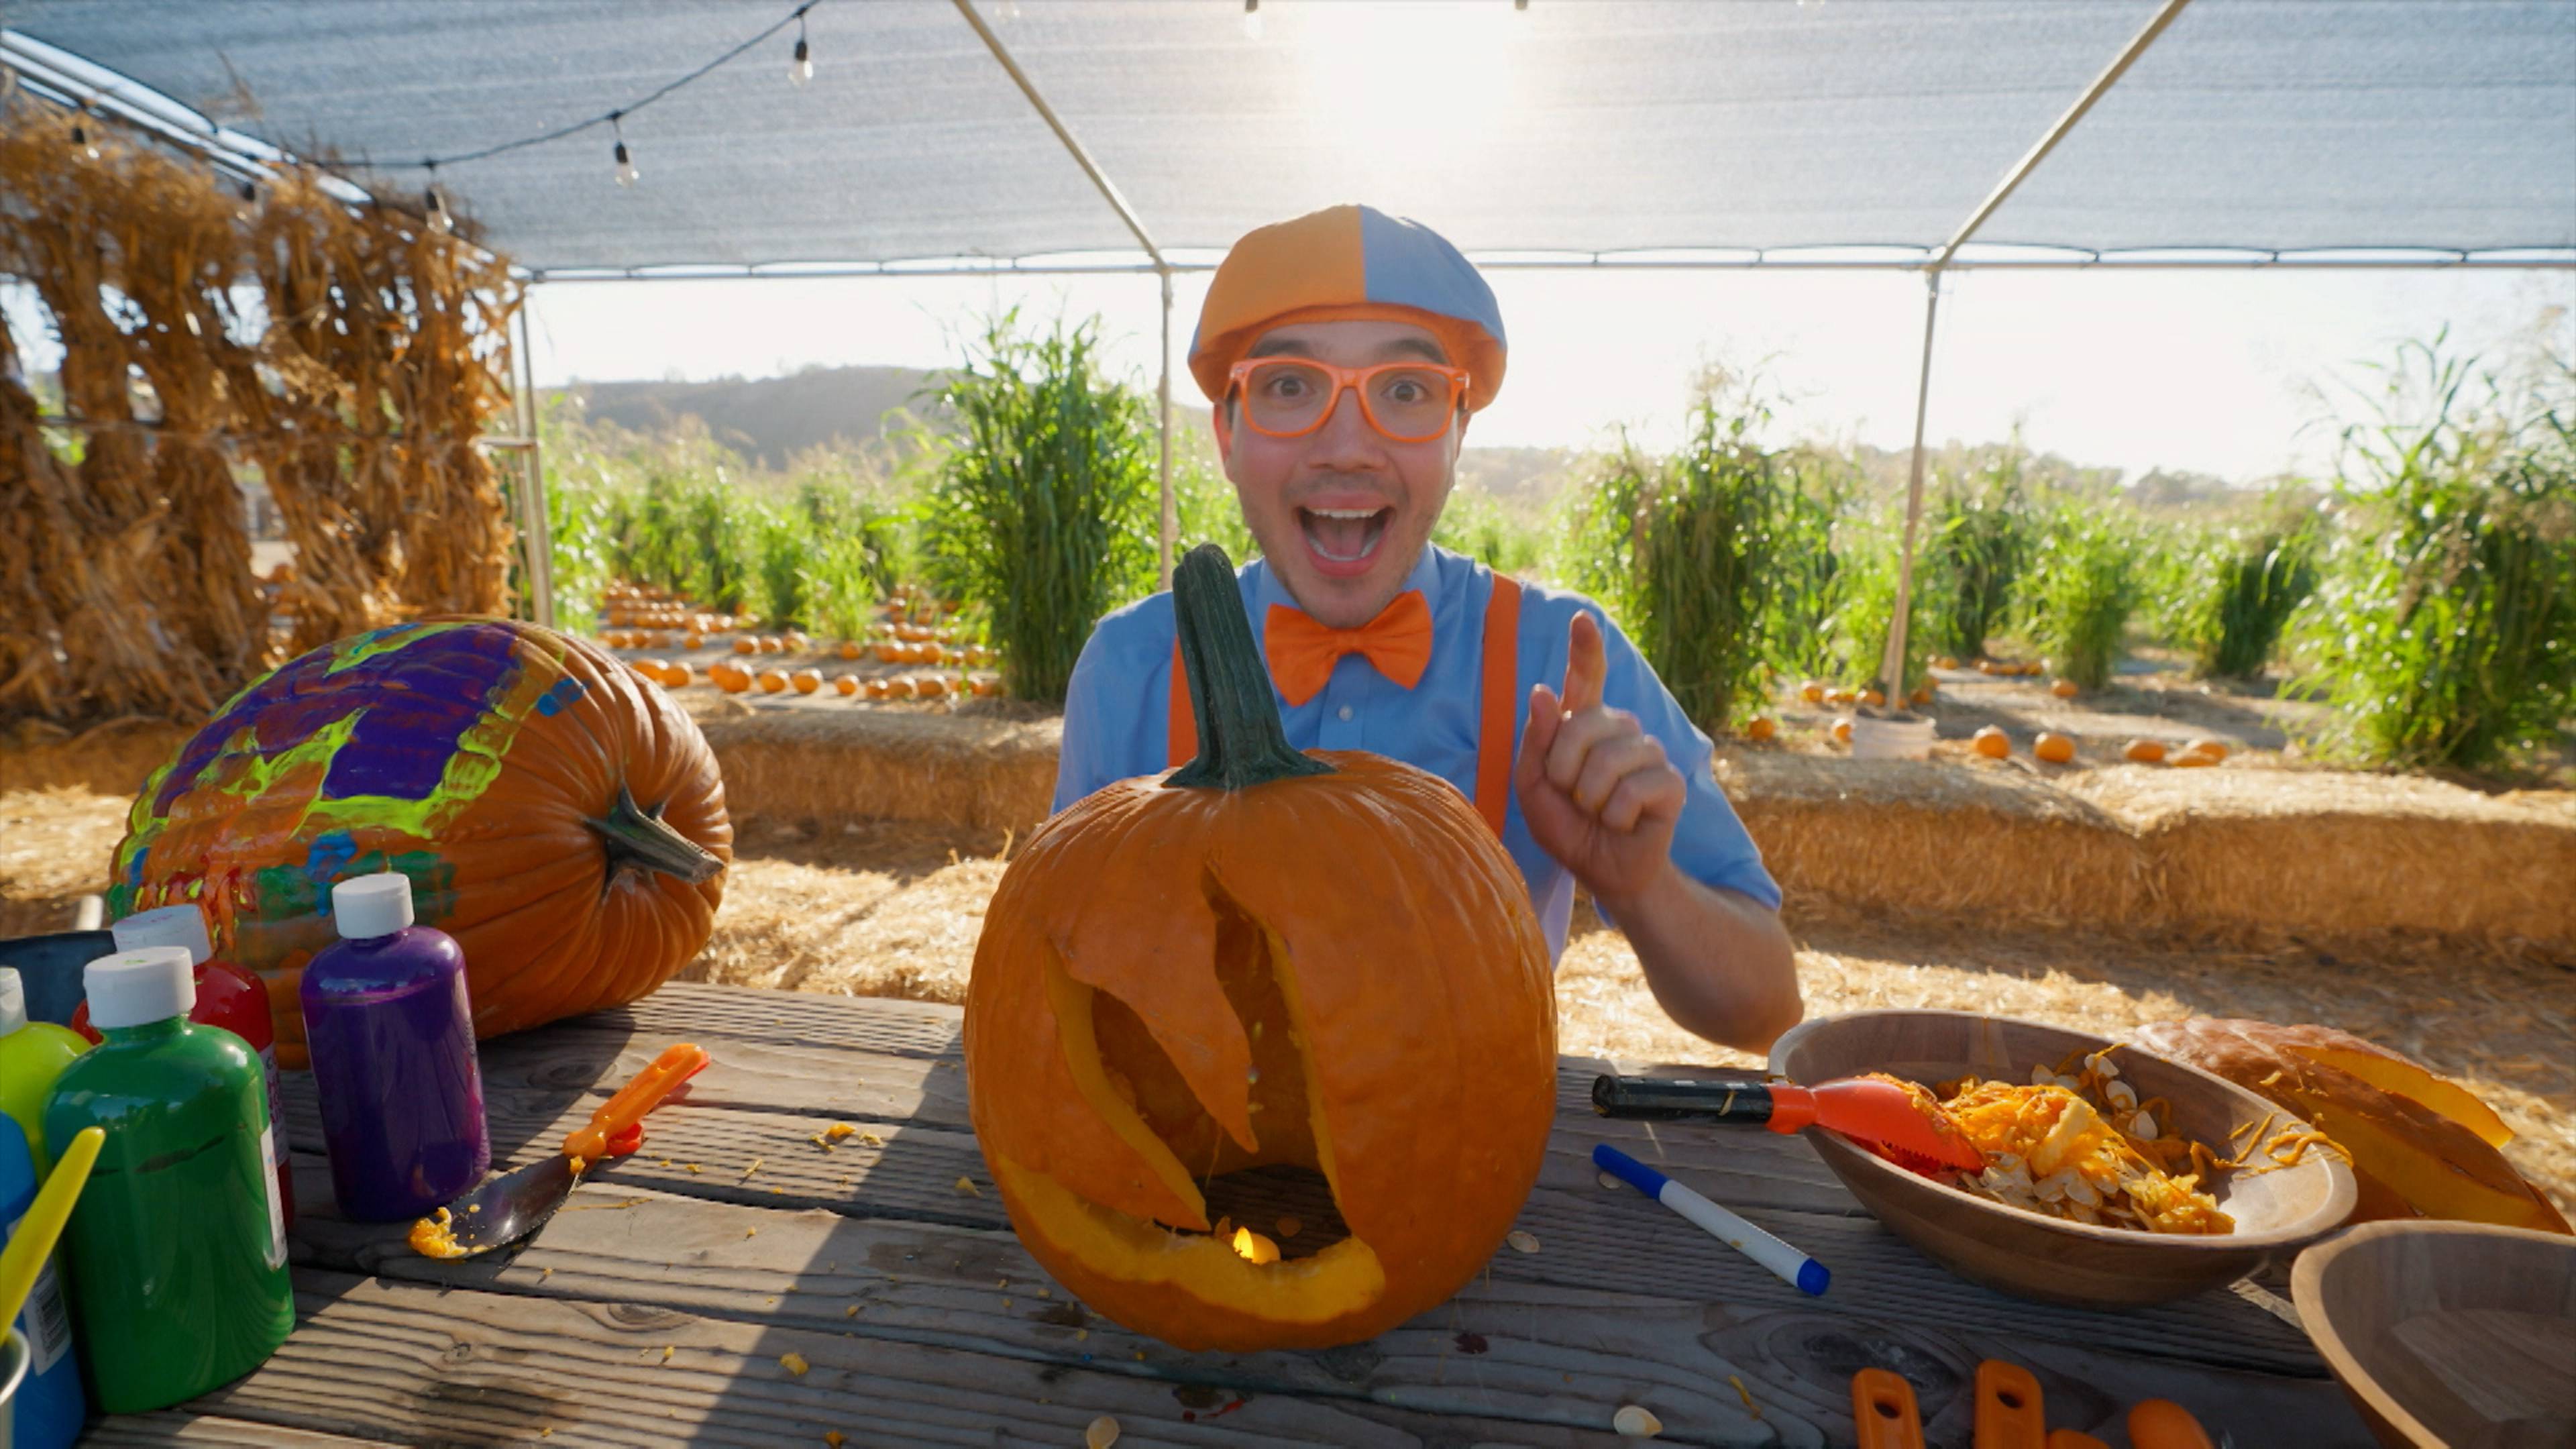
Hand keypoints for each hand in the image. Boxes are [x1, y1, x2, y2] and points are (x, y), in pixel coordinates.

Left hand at [1513, 611, 1685, 908]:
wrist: (1603, 870)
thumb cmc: (1567, 827)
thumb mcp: (1534, 788)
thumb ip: (1536, 742)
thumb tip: (1542, 691)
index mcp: (1584, 726)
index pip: (1585, 679)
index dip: (1585, 649)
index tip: (1581, 619)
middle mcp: (1620, 730)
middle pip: (1583, 724)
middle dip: (1564, 770)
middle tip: (1571, 798)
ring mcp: (1649, 753)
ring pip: (1609, 759)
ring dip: (1590, 798)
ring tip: (1597, 813)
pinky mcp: (1670, 782)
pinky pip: (1633, 789)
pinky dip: (1615, 816)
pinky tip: (1623, 823)